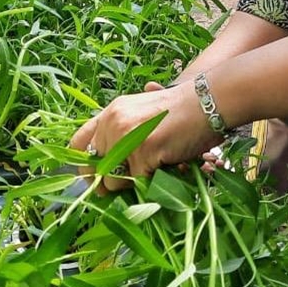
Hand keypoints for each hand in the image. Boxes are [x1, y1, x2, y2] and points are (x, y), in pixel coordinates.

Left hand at [70, 81, 223, 191]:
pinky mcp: (143, 151)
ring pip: (114, 182)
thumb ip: (123, 135)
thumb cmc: (183, 111)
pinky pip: (139, 182)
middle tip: (132, 182)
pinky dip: (154, 181)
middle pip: (95, 170)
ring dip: (133, 184)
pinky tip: (169, 166)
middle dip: (112, 182)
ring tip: (155, 169)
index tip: (96, 178)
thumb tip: (107, 175)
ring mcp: (126, 136)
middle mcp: (113, 122)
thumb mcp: (144, 115)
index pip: (78, 143)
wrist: (209, 102)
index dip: (84, 166)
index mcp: (111, 113)